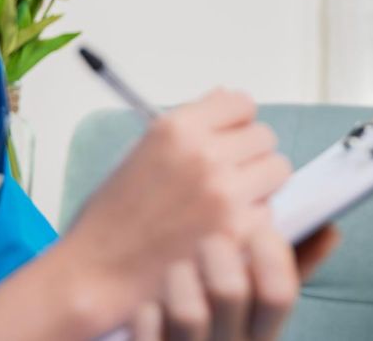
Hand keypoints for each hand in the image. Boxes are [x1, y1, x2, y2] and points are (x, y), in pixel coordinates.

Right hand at [56, 89, 294, 321]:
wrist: (95, 274)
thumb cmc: (113, 217)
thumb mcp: (143, 152)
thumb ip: (191, 126)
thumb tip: (228, 99)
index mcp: (178, 128)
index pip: (242, 103)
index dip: (236, 123)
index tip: (229, 138)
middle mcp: (204, 154)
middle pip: (265, 137)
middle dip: (250, 155)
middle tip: (229, 176)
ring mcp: (224, 192)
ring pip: (277, 170)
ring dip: (260, 185)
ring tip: (229, 203)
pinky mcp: (238, 230)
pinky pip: (270, 212)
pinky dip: (253, 222)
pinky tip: (224, 232)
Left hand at [131, 226, 340, 340]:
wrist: (124, 335)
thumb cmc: (216, 330)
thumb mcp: (258, 309)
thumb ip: (292, 268)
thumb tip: (330, 228)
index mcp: (262, 334)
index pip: (280, 291)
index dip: (269, 253)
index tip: (256, 227)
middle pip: (231, 291)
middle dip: (218, 251)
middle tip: (210, 237)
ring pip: (186, 310)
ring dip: (179, 276)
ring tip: (177, 267)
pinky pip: (144, 325)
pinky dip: (147, 307)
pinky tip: (150, 301)